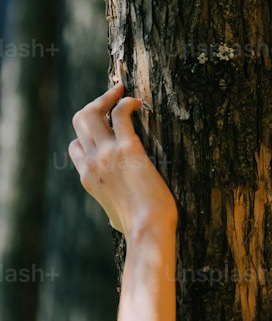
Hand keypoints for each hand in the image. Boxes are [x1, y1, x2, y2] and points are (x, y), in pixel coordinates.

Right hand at [68, 80, 178, 237]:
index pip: (75, 146)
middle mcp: (91, 163)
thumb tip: (118, 217)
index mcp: (87, 179)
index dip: (88, 134)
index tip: (107, 127)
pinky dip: (126, 103)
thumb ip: (113, 208)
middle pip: (79, 121)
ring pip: (92, 112)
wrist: (147, 229)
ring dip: (107, 96)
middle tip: (112, 96)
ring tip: (122, 91)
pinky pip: (120, 114)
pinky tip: (138, 104)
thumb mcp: (115, 218)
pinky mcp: (127, 149)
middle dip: (95, 104)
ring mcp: (106, 155)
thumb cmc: (138, 228)